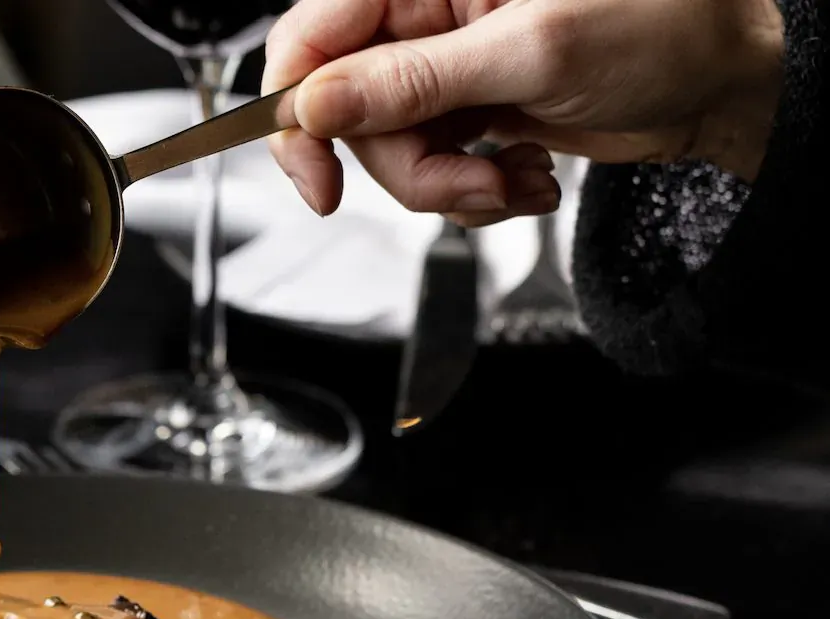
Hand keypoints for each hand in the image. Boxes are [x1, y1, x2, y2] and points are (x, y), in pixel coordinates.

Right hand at [262, 0, 783, 225]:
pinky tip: (526, 176)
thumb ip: (412, 82)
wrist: (729, 80)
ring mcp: (448, 68)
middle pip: (351, 115)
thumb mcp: (531, 53)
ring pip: (392, 153)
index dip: (298, 112)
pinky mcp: (471, 110)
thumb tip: (317, 103)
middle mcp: (427, 18)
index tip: (318, 179)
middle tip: (470, 181)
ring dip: (451, 187)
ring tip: (514, 181)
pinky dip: (475, 191)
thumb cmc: (664, 26)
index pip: (313, 38)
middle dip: (409, 167)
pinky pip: (433, 168)